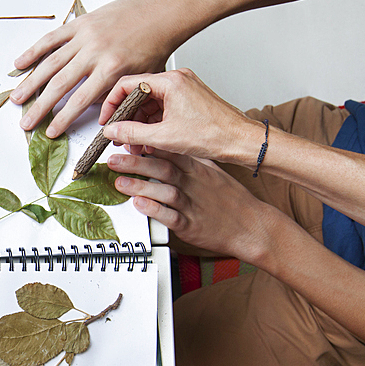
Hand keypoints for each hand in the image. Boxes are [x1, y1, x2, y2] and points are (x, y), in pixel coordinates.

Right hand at [10, 0, 192, 137]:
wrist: (161, 13)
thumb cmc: (154, 45)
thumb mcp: (141, 77)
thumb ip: (115, 94)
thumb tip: (93, 111)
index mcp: (112, 69)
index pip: (80, 100)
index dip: (62, 119)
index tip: (50, 132)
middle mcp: (95, 53)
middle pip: (59, 85)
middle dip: (40, 107)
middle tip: (26, 123)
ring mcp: (85, 37)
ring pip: (50, 63)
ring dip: (31, 83)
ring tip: (16, 99)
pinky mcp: (80, 24)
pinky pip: (52, 38)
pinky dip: (34, 51)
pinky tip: (20, 64)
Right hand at [100, 69, 261, 165]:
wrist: (240, 141)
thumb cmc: (213, 134)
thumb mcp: (163, 137)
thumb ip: (131, 133)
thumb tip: (111, 131)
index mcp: (170, 81)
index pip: (127, 85)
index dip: (112, 104)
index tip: (107, 120)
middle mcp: (177, 80)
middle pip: (138, 94)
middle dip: (126, 118)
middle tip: (119, 135)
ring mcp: (184, 89)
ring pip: (150, 103)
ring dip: (139, 123)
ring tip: (135, 143)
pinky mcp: (188, 100)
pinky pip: (162, 108)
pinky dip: (152, 124)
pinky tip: (149, 141)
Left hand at [109, 149, 284, 262]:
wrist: (252, 226)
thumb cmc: (232, 200)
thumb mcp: (215, 172)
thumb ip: (194, 159)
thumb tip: (175, 147)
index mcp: (197, 169)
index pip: (171, 151)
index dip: (148, 144)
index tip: (129, 139)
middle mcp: (193, 184)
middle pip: (162, 168)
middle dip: (136, 162)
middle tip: (113, 159)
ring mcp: (191, 204)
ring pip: (164, 191)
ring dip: (140, 186)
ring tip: (120, 182)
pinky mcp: (190, 225)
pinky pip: (170, 216)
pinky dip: (154, 210)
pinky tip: (140, 205)